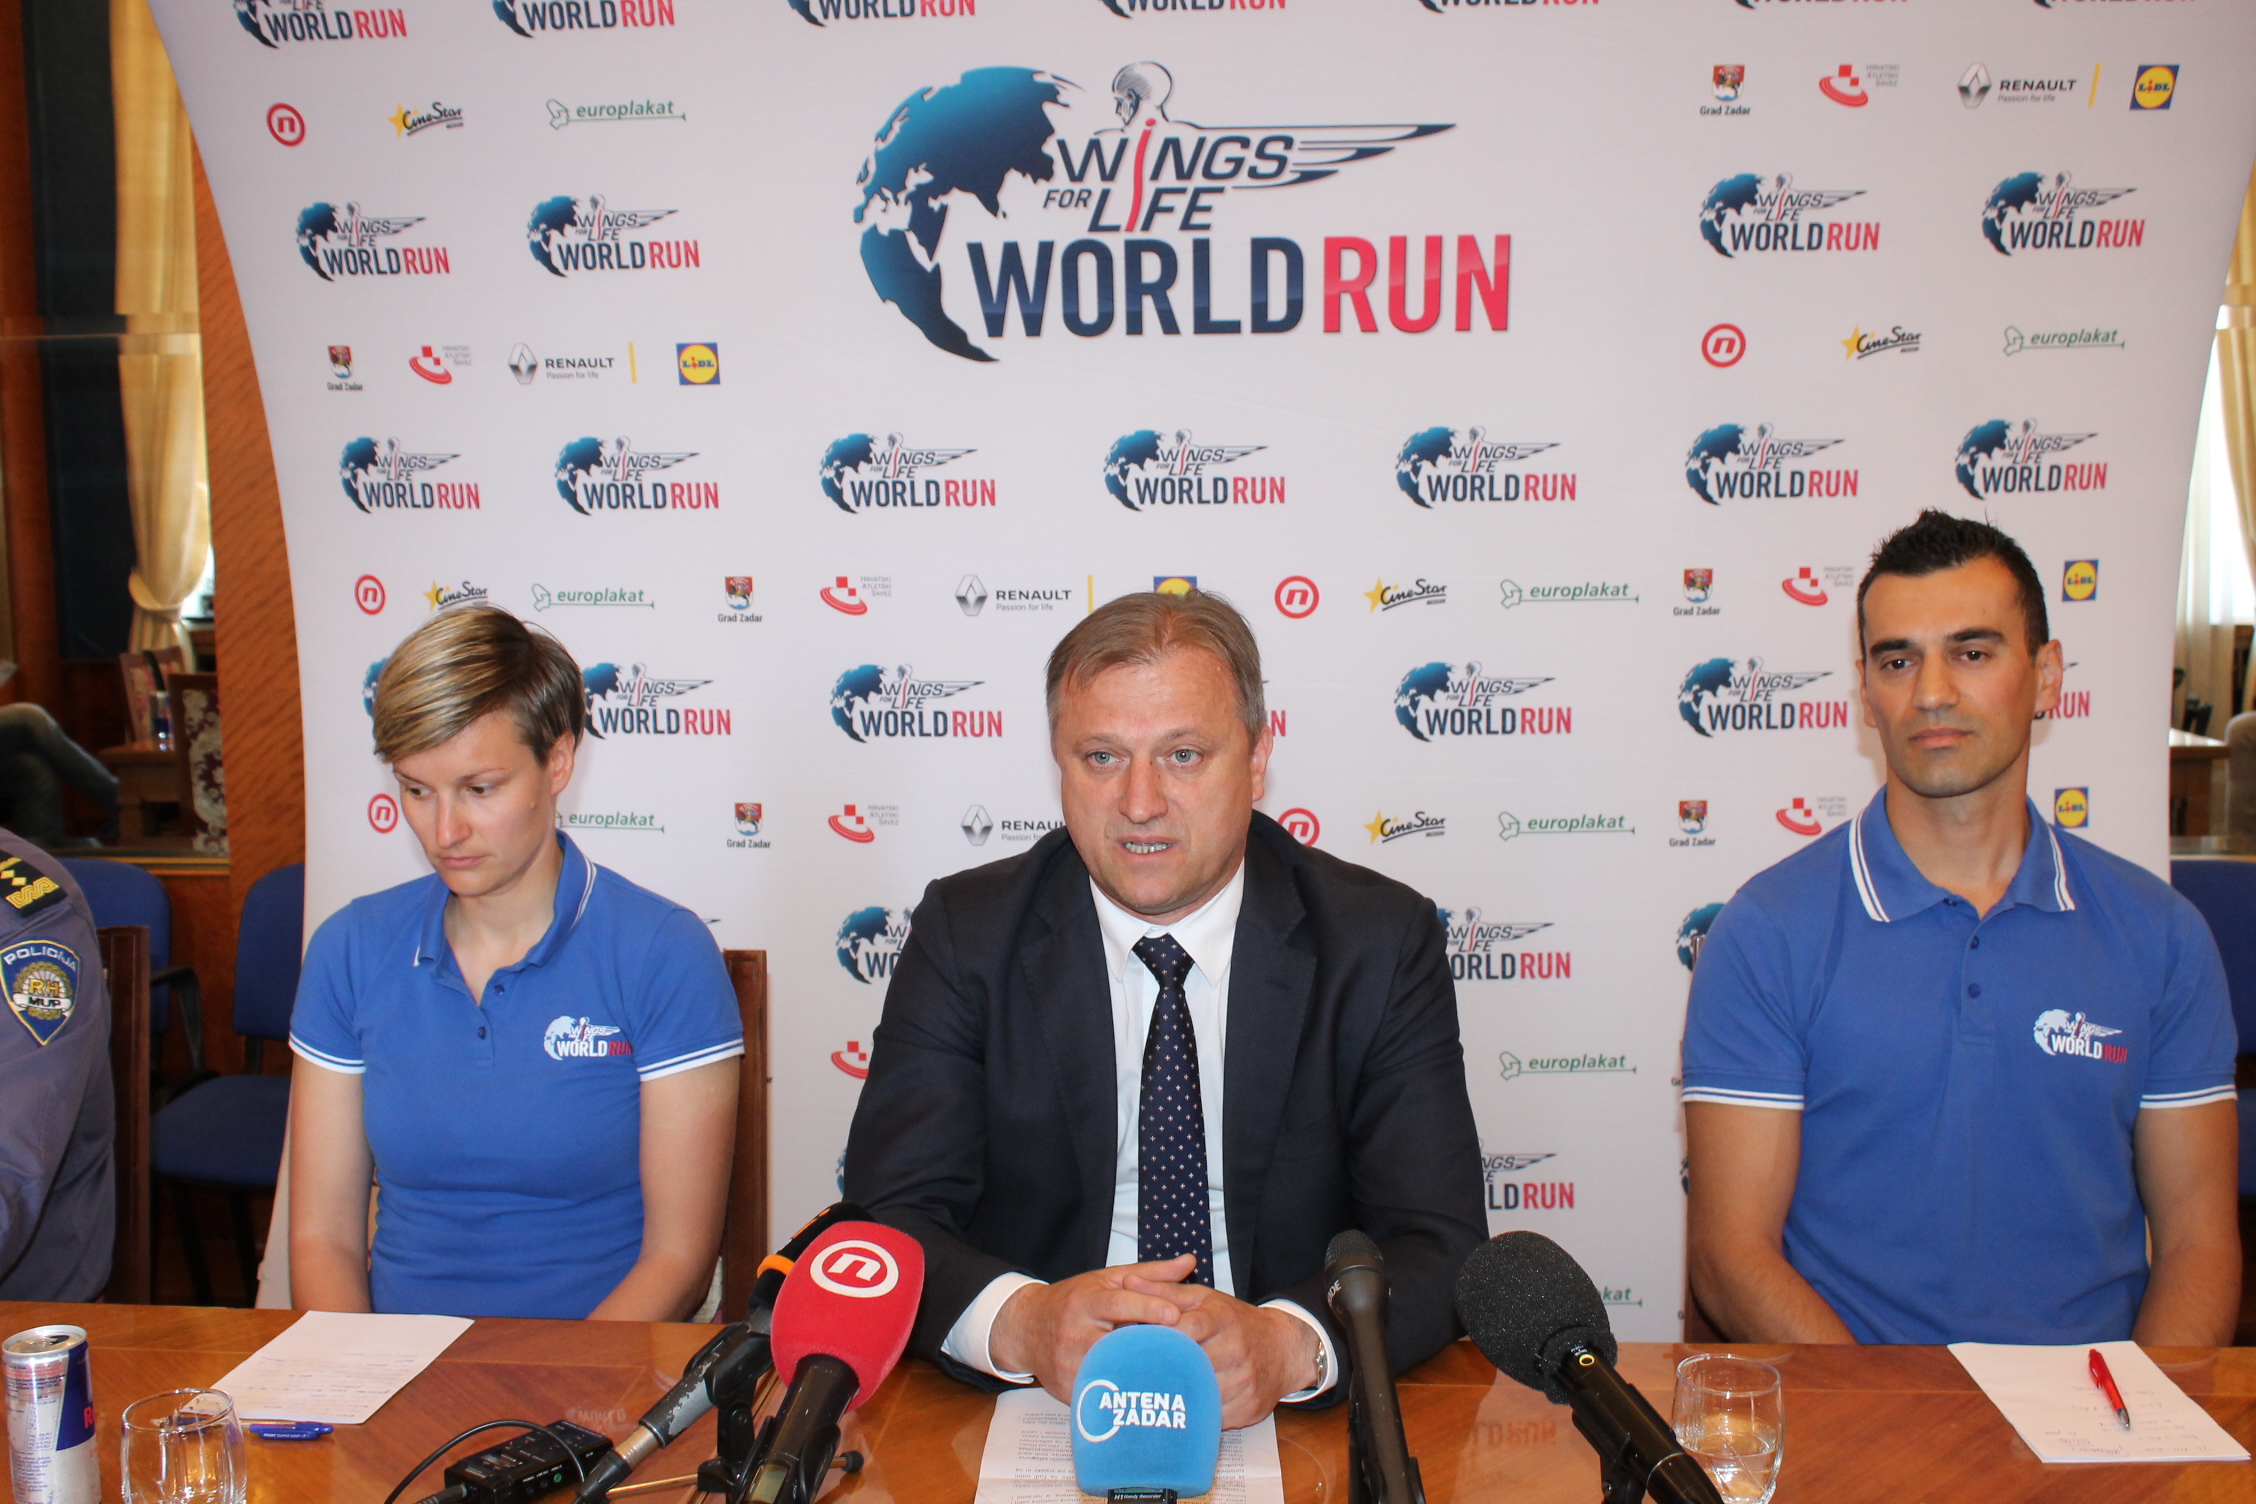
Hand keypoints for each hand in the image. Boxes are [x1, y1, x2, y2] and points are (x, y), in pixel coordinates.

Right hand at [990, 1256, 1200, 1402]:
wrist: (1025, 1329)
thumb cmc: (1073, 1301)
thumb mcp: (1107, 1280)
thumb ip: (1149, 1274)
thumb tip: (1189, 1262)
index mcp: (1086, 1301)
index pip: (1117, 1303)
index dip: (1146, 1307)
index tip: (1174, 1314)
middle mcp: (1075, 1333)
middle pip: (1116, 1341)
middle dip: (1149, 1346)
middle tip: (1185, 1351)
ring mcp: (1069, 1364)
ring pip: (1110, 1372)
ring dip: (1141, 1374)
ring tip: (1174, 1375)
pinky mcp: (1069, 1390)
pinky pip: (1102, 1395)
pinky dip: (1126, 1394)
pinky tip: (1149, 1393)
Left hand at [1121, 1275, 1319, 1429]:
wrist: (1284, 1348)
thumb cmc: (1236, 1322)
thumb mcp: (1205, 1300)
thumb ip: (1165, 1292)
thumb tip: (1126, 1281)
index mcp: (1222, 1319)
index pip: (1186, 1329)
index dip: (1161, 1337)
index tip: (1139, 1344)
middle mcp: (1236, 1349)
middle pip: (1190, 1364)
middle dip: (1164, 1368)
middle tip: (1136, 1373)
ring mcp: (1244, 1381)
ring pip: (1200, 1394)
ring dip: (1177, 1395)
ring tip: (1152, 1393)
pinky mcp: (1248, 1407)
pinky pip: (1213, 1416)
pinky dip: (1195, 1413)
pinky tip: (1179, 1409)